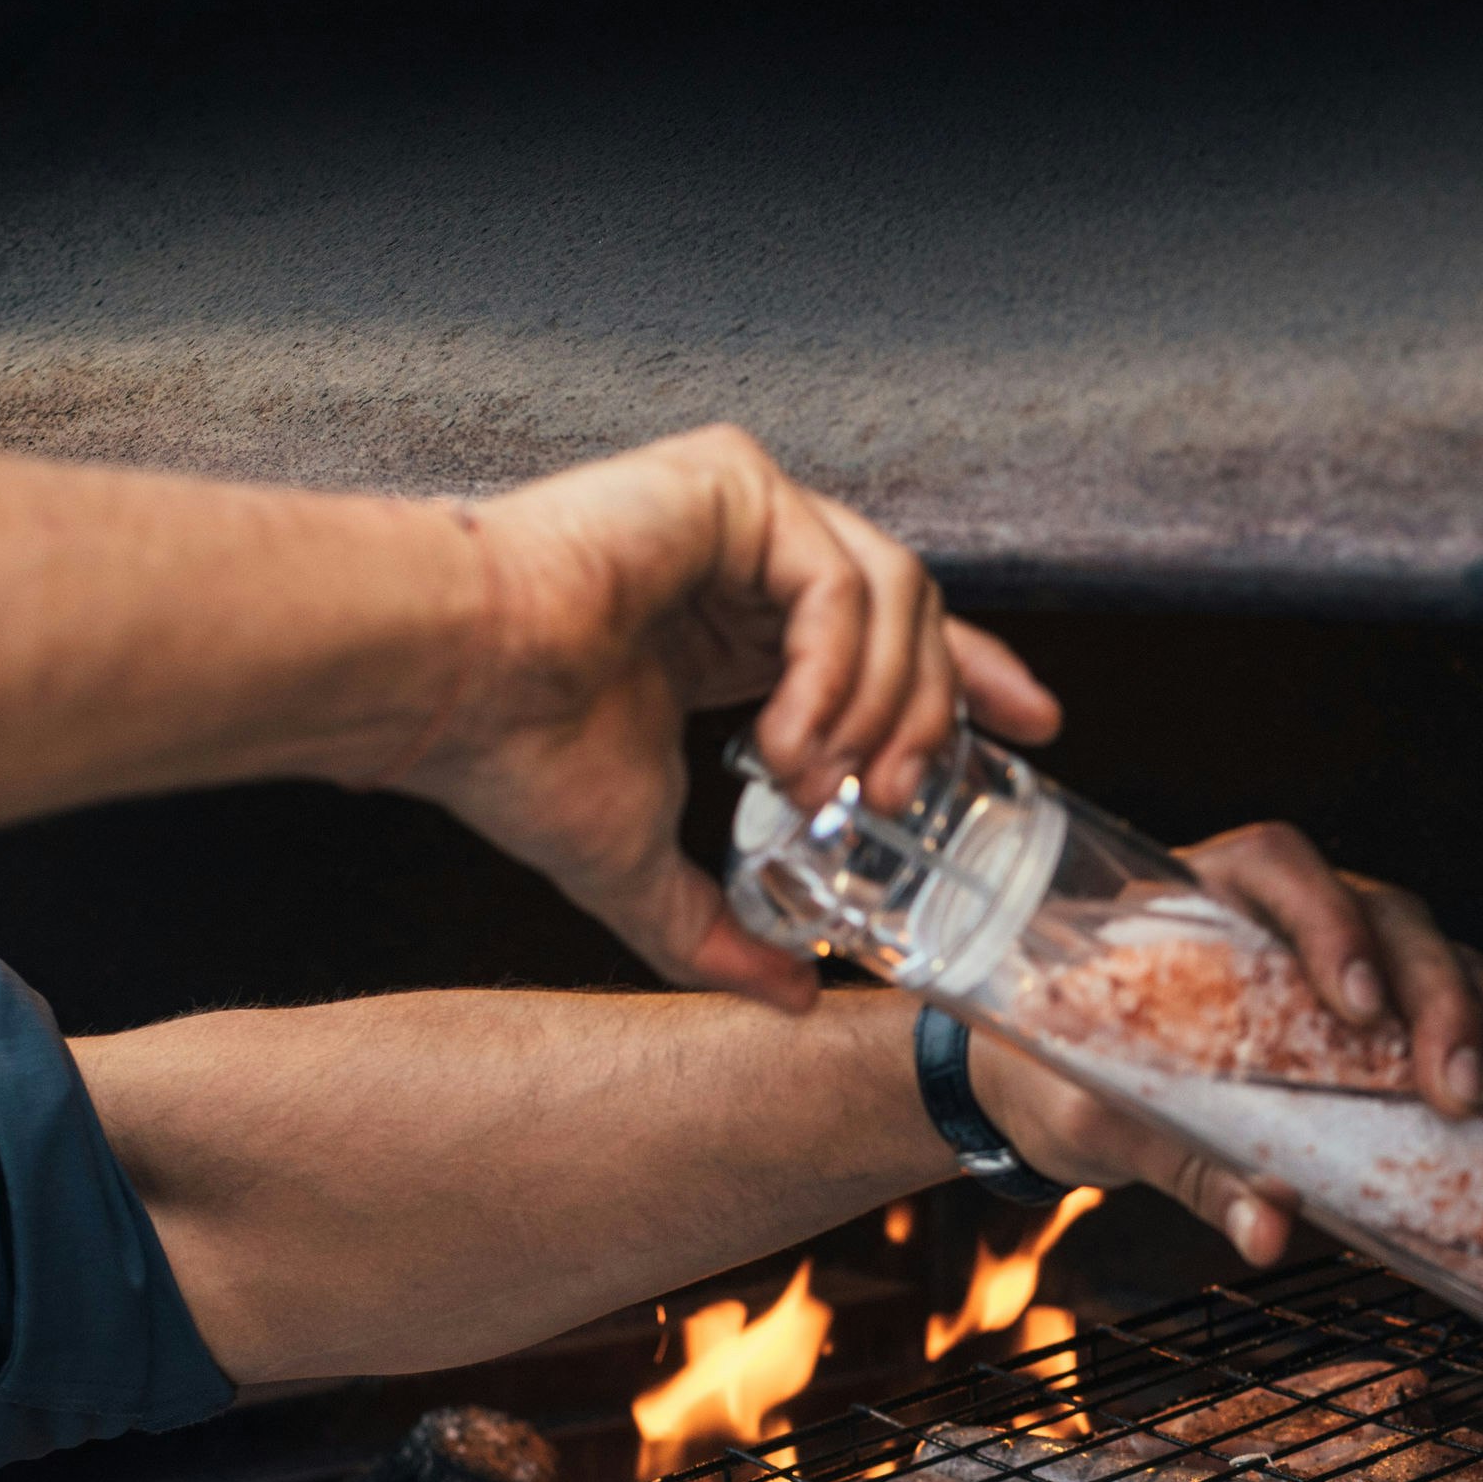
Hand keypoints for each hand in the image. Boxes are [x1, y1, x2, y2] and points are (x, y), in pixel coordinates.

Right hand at [391, 426, 1059, 1007]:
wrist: (447, 686)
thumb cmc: (514, 754)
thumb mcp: (641, 866)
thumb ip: (719, 932)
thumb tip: (790, 1002)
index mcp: (738, 629)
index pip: (892, 639)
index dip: (974, 681)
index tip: (1036, 730)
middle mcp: (749, 558)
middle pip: (916, 611)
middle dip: (939, 713)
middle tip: (912, 800)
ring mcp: (743, 510)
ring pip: (895, 593)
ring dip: (882, 706)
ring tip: (826, 784)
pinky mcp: (729, 479)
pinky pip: (841, 580)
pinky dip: (837, 671)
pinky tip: (791, 738)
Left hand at [964, 821, 1482, 1263]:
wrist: (1046, 1079)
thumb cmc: (1061, 1068)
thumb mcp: (1099, 1115)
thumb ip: (1181, 1164)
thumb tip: (1266, 1226)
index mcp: (1207, 893)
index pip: (1283, 868)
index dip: (1329, 922)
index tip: (1354, 1001)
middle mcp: (1299, 913)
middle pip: (1397, 925)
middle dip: (1447, 1004)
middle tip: (1461, 1092)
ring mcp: (1358, 962)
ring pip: (1458, 968)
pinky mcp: (1393, 1021)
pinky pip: (1474, 1027)